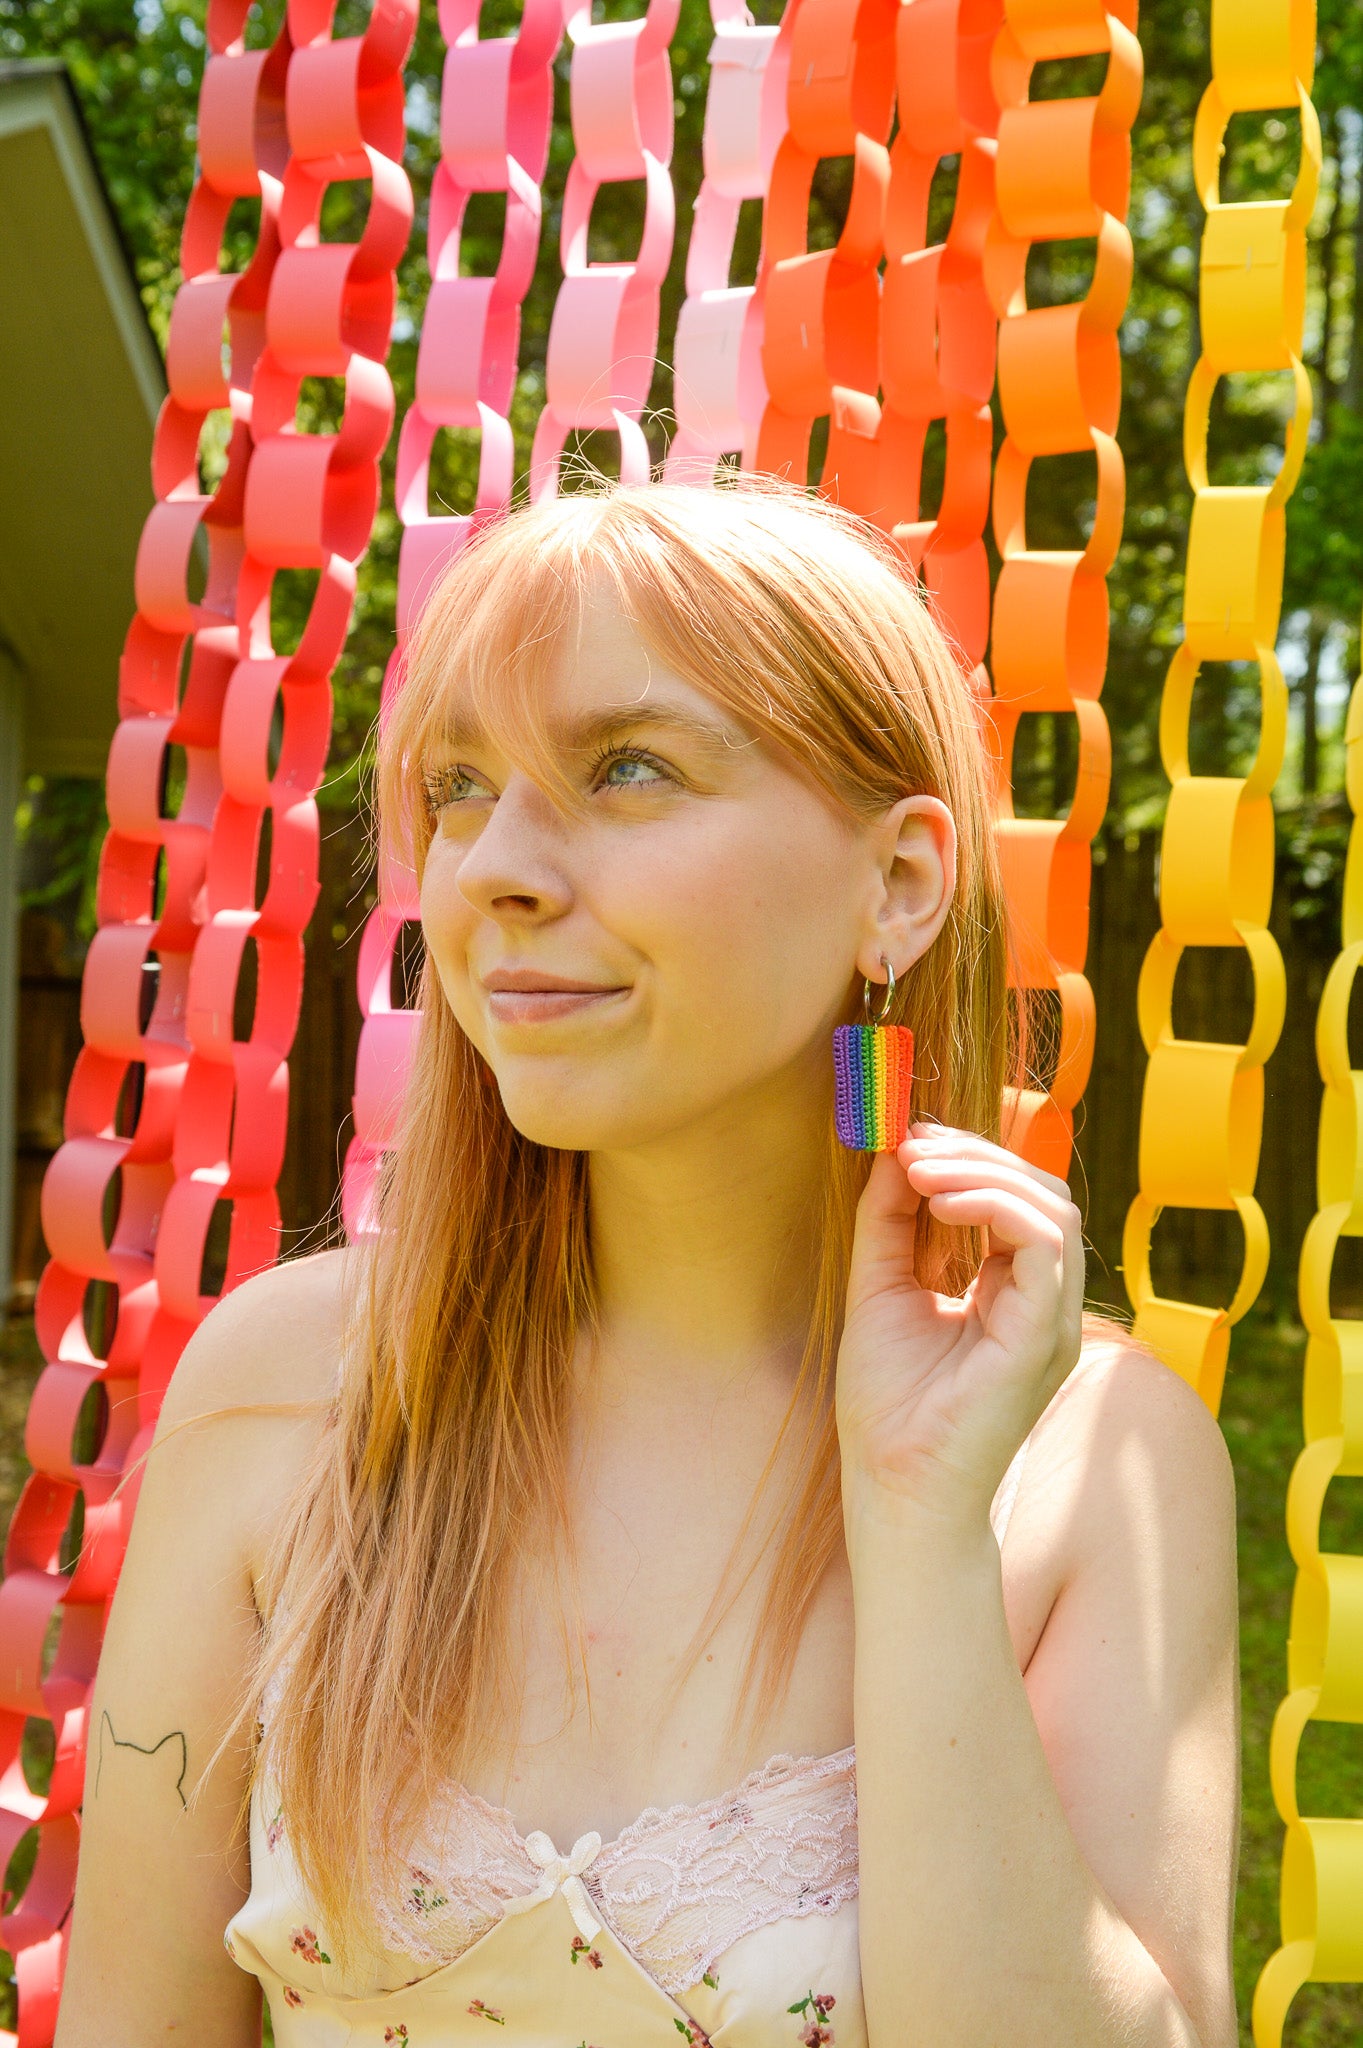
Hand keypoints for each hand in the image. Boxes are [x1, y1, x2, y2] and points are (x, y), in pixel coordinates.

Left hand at [835, 1122, 1085, 1527]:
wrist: (892, 1488)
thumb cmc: (888, 1407)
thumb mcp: (880, 1289)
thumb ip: (890, 1223)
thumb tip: (893, 1152)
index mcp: (1012, 1296)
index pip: (1017, 1201)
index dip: (971, 1158)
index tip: (911, 1139)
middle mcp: (1043, 1305)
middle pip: (1043, 1194)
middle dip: (978, 1155)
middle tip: (914, 1144)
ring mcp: (1052, 1321)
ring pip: (1053, 1209)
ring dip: (983, 1173)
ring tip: (919, 1169)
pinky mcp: (1043, 1337)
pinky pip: (1046, 1245)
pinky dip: (996, 1208)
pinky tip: (940, 1202)